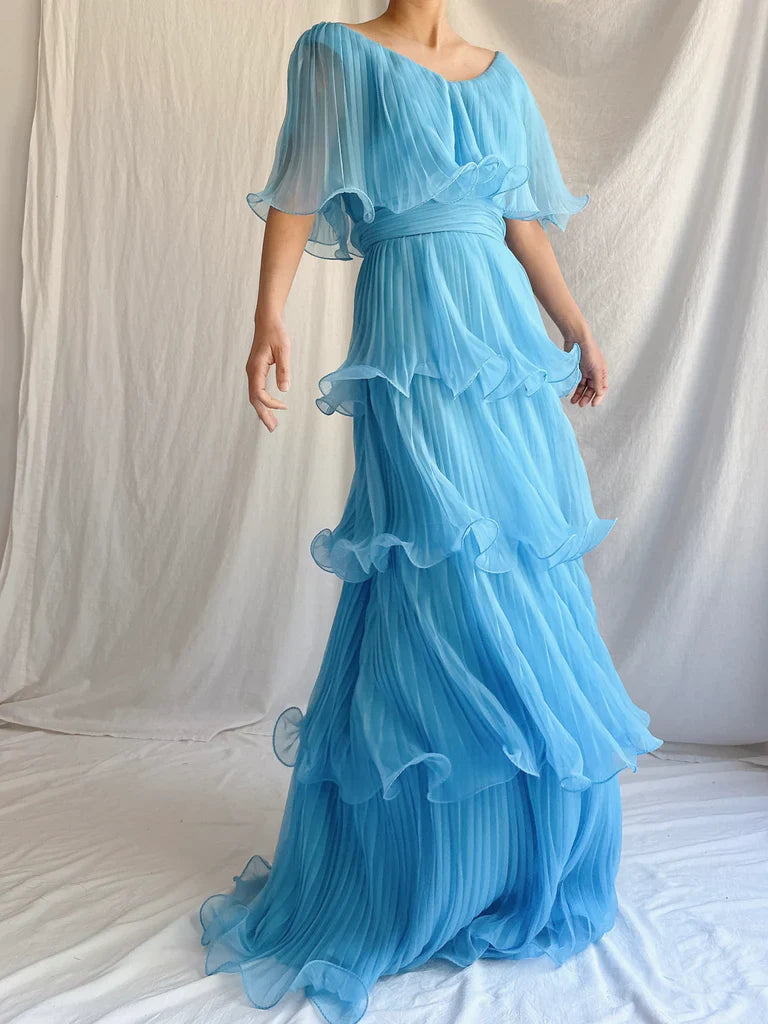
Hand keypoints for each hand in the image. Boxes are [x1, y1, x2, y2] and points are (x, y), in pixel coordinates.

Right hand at [246, 311, 290, 431]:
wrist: (267, 321)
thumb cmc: (275, 333)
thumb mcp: (284, 350)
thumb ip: (284, 369)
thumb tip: (284, 389)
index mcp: (256, 368)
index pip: (259, 393)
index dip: (270, 403)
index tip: (284, 407)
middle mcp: (251, 372)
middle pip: (254, 399)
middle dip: (263, 414)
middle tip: (272, 429)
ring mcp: (252, 372)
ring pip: (255, 396)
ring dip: (262, 410)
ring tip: (271, 423)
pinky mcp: (256, 371)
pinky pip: (257, 390)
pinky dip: (262, 401)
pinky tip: (269, 408)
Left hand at [564, 327, 607, 407]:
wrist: (576, 339)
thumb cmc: (588, 351)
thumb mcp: (595, 369)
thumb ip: (597, 382)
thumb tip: (599, 394)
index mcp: (602, 371)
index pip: (602, 388)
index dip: (598, 397)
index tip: (592, 405)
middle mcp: (595, 371)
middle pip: (592, 389)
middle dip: (587, 397)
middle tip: (581, 404)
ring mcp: (585, 370)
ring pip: (583, 386)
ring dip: (579, 394)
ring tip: (573, 402)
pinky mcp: (577, 369)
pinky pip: (577, 381)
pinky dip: (574, 388)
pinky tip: (570, 394)